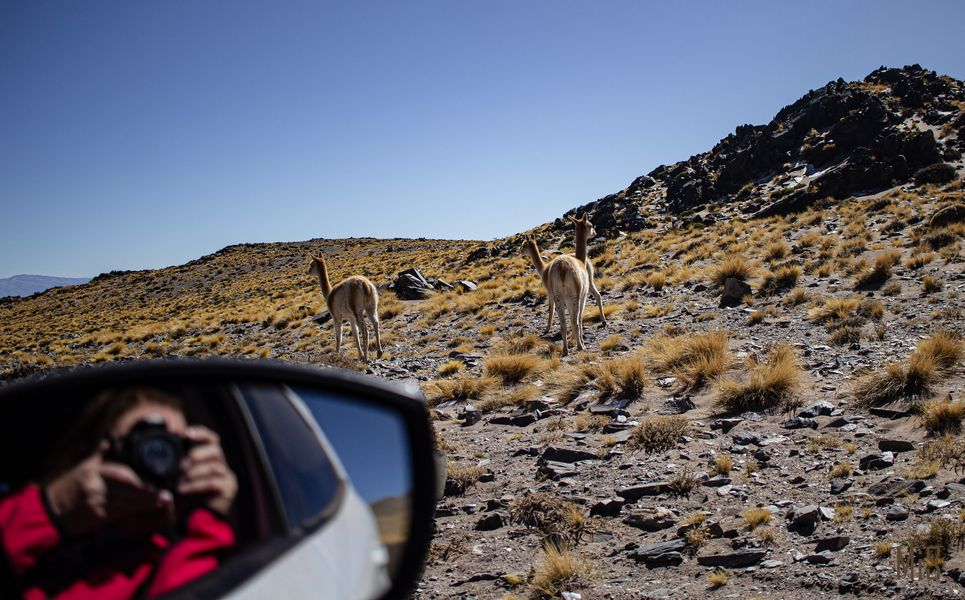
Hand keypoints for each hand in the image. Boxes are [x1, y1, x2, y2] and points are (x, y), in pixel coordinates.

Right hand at [45, 441, 172, 536]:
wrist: (50, 512)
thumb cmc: (69, 487)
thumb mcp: (83, 466)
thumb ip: (100, 454)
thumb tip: (111, 439)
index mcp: (93, 472)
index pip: (122, 474)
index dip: (140, 478)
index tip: (158, 478)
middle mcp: (96, 487)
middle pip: (128, 489)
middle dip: (148, 491)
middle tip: (166, 493)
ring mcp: (97, 504)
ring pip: (127, 503)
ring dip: (147, 503)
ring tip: (163, 500)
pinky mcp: (97, 519)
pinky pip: (121, 515)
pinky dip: (136, 512)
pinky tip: (148, 510)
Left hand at [178, 426, 236, 515]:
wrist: (192, 523)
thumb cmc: (184, 499)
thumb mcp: (178, 478)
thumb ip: (177, 463)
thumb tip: (167, 446)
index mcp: (210, 459)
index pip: (212, 439)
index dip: (201, 433)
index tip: (187, 433)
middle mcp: (222, 465)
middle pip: (215, 449)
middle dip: (196, 455)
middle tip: (181, 466)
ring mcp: (227, 477)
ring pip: (214, 465)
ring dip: (193, 473)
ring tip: (178, 482)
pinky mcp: (229, 489)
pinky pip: (213, 482)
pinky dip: (195, 485)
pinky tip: (183, 490)